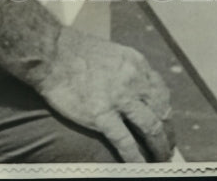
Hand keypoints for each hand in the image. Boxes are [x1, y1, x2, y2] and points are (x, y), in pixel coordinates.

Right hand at [39, 28, 174, 161]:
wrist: (49, 52)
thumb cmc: (73, 49)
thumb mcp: (110, 52)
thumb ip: (125, 70)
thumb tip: (133, 90)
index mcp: (135, 63)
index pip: (161, 92)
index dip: (166, 112)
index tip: (165, 123)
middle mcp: (133, 79)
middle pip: (161, 112)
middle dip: (167, 133)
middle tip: (166, 147)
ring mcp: (119, 97)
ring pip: (151, 128)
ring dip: (159, 147)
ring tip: (159, 159)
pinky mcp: (101, 114)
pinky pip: (126, 142)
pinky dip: (136, 157)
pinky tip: (140, 166)